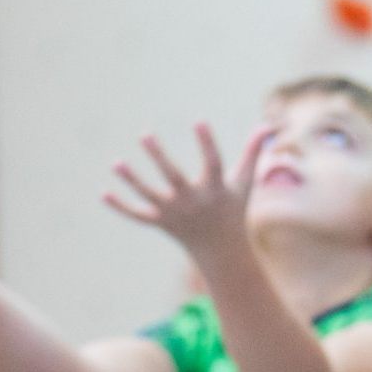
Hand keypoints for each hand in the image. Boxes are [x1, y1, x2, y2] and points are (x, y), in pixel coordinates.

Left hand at [103, 124, 268, 262]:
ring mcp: (175, 213)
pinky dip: (121, 207)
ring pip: (148, 195)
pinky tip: (104, 194)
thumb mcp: (245, 182)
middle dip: (159, 157)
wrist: (221, 250)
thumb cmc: (233, 209)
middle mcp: (193, 201)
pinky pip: (137, 215)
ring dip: (132, 180)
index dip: (207, 142)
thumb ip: (253, 153)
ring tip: (116, 163)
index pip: (212, 163)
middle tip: (144, 135)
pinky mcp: (161, 223)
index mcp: (215, 190)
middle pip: (173, 177)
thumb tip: (267, 127)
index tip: (199, 121)